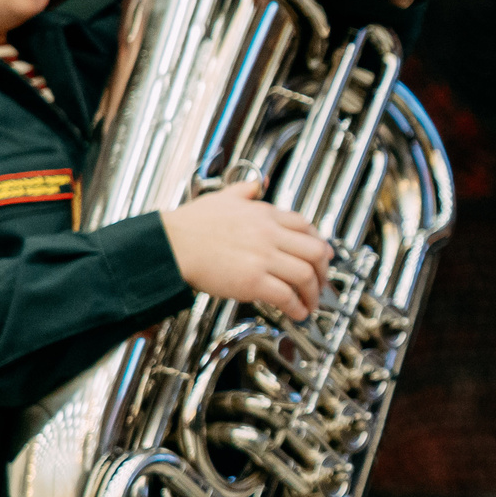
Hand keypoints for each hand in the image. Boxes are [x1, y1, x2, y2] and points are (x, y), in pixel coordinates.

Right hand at [160, 178, 333, 319]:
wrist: (171, 245)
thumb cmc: (191, 225)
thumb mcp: (222, 197)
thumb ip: (244, 190)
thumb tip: (258, 183)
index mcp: (265, 214)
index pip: (306, 226)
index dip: (319, 243)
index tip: (322, 254)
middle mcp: (269, 234)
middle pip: (315, 251)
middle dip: (324, 270)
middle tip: (322, 282)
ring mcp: (263, 257)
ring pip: (306, 275)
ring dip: (314, 293)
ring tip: (311, 303)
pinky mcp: (253, 281)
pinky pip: (287, 296)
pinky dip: (298, 307)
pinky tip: (297, 314)